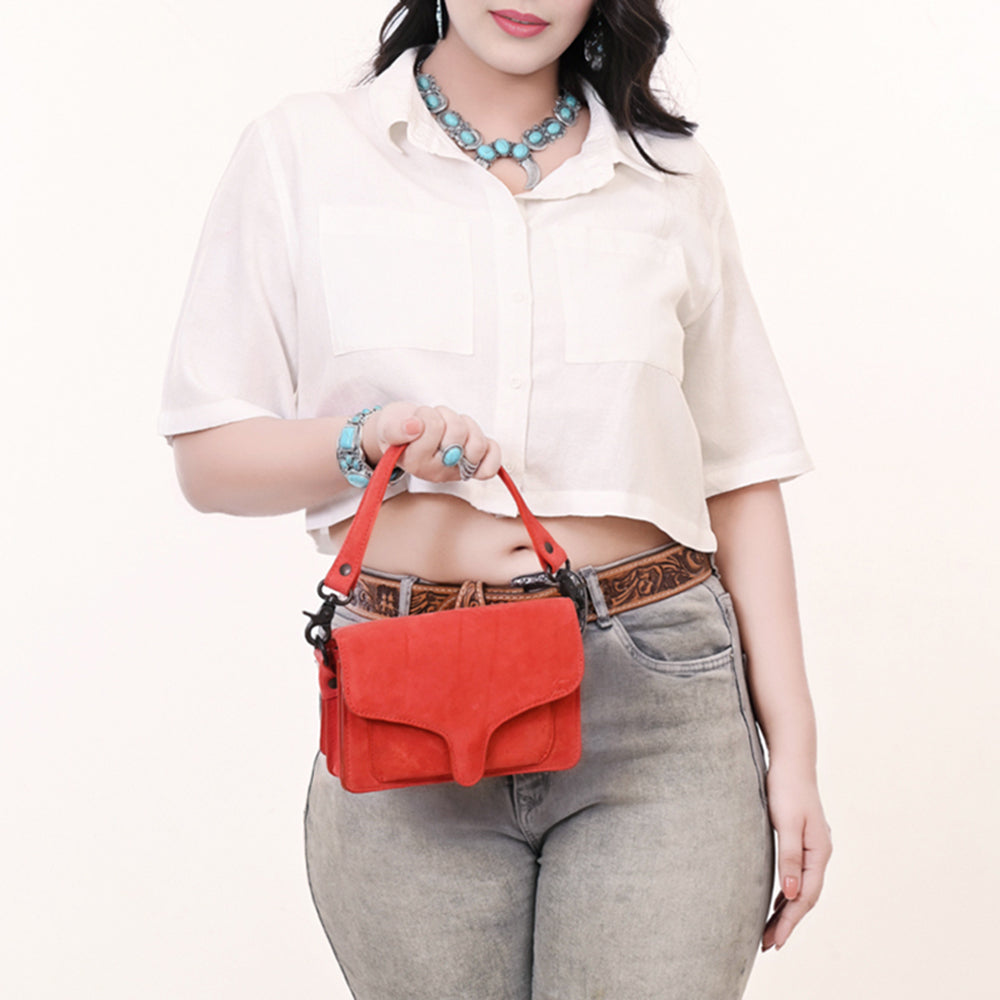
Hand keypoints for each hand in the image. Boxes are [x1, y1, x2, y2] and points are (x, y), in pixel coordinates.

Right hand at [363, 402, 501, 482]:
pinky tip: (472, 437)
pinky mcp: (473, 464)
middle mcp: (438, 470)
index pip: (433, 429)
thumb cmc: (398, 430)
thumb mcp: (386, 426)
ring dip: (465, 424)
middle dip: (445, 417)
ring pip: (476, 444)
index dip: (427, 415)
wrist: (403, 435)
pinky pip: (492, 461)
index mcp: (416, 463)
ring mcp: (457, 469)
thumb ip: (395, 429)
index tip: (417, 418)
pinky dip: (489, 446)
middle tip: (433, 419)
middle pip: (457, 434)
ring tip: (449, 424)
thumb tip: (413, 426)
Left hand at [761, 765, 831, 951]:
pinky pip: (796, 875)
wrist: (791, 760)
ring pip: (801, 888)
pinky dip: (786, 893)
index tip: (775, 942)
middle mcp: (820, 853)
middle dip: (787, 923)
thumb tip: (789, 894)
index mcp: (819, 852)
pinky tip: (776, 901)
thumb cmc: (786, 787)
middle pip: (804, 897)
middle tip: (767, 945)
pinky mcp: (802, 840)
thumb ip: (789, 857)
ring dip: (786, 911)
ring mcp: (812, 848)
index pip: (804, 896)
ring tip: (769, 932)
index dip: (790, 921)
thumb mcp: (785, 822)